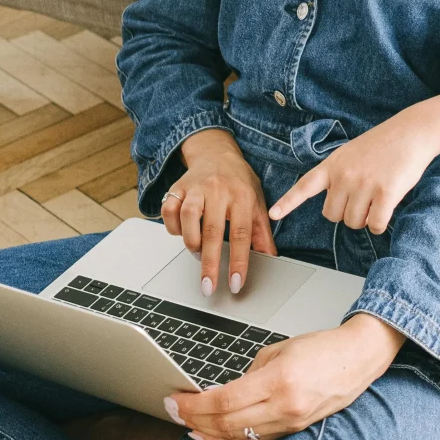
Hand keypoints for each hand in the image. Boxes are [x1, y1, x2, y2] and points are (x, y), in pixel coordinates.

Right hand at [161, 129, 276, 295]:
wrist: (216, 152)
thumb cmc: (238, 181)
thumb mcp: (257, 203)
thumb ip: (262, 233)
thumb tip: (271, 260)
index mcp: (242, 196)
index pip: (241, 234)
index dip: (238, 261)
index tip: (235, 284)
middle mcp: (218, 190)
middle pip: (212, 231)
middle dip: (210, 263)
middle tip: (208, 287)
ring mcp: (196, 188)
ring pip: (187, 218)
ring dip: (191, 243)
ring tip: (198, 255)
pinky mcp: (178, 187)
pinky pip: (168, 210)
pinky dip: (172, 227)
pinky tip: (182, 234)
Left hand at [168, 314, 401, 439]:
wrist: (359, 359)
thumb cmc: (321, 348)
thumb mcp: (279, 350)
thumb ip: (251, 373)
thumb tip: (226, 392)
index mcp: (278, 381)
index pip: (223, 402)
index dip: (193, 405)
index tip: (174, 400)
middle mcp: (284, 407)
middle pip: (226, 425)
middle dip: (193, 421)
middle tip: (171, 412)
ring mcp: (291, 422)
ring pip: (239, 438)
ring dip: (208, 435)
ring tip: (186, 426)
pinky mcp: (295, 429)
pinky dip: (231, 439)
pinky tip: (214, 435)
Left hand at [268, 110, 438, 232]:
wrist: (411, 132)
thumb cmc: (382, 145)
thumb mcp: (349, 154)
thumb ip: (337, 176)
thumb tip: (333, 208)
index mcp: (332, 165)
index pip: (304, 186)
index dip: (288, 203)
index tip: (273, 214)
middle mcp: (344, 175)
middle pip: (332, 216)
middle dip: (346, 214)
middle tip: (361, 199)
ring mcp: (364, 184)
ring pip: (353, 222)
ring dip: (364, 219)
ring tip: (375, 199)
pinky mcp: (386, 193)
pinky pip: (375, 225)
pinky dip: (379, 225)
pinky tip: (385, 211)